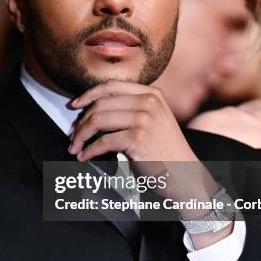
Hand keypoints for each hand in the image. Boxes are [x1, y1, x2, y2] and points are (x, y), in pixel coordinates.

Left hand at [68, 80, 232, 247]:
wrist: (186, 174)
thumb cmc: (165, 151)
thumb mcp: (154, 120)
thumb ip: (132, 109)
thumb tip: (94, 109)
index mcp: (151, 93)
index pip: (111, 86)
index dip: (88, 95)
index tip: (74, 106)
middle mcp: (148, 101)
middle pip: (101, 103)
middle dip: (81, 121)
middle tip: (74, 136)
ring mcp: (144, 118)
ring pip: (98, 120)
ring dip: (81, 136)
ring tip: (76, 147)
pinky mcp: (138, 137)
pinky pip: (103, 141)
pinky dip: (90, 150)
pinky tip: (85, 156)